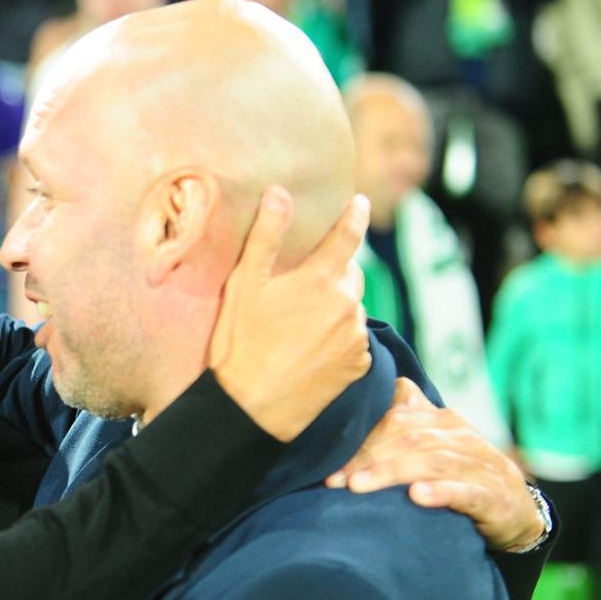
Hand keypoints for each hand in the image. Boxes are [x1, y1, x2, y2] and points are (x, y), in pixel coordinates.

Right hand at [209, 188, 371, 440]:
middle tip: (303, 285)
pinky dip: (339, 337)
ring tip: (301, 324)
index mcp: (320, 279)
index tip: (360, 202)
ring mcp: (355, 336)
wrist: (252, 407)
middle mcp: (346, 304)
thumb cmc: (240, 342)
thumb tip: (279, 192)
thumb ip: (266, 236)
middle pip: (349, 273)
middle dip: (332, 272)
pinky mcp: (359, 364)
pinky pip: (354, 339)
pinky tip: (311, 348)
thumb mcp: (244, 285)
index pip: (348, 236)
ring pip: (351, 307)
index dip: (355, 215)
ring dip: (335, 306)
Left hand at [326, 378, 544, 551]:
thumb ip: (400, 425)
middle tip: (335, 479)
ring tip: (359, 485)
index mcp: (441, 420)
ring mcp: (479, 465)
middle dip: (366, 457)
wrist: (516, 509)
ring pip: (431, 461)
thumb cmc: (460, 475)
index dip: (360, 436)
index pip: (395, 418)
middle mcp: (460, 436)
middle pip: (407, 438)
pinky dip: (441, 492)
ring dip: (391, 472)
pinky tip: (417, 497)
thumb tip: (351, 412)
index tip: (328, 460)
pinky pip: (466, 491)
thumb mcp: (432, 446)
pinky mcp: (494, 496)